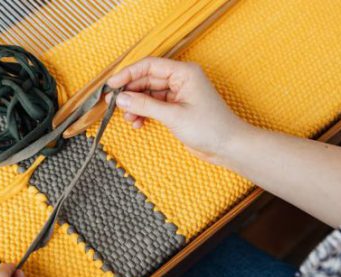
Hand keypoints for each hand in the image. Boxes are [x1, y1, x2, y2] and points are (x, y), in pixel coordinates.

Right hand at [105, 57, 249, 162]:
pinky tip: (137, 124)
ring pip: (147, 94)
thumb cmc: (210, 127)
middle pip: (146, 79)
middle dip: (129, 92)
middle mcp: (180, 79)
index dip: (128, 73)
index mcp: (184, 72)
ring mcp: (177, 94)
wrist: (228, 146)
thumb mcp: (173, 116)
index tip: (111, 84)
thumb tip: (121, 98)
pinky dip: (143, 113)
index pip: (150, 65)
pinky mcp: (176, 108)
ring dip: (135, 105)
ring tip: (128, 119)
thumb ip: (145, 105)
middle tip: (112, 104)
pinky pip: (153, 105)